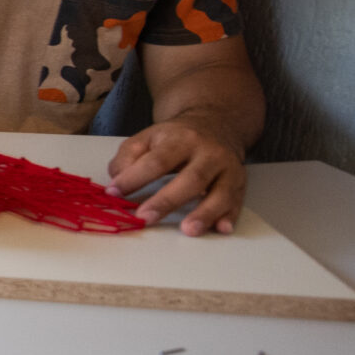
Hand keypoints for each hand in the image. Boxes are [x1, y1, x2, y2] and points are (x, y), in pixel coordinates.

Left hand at [109, 120, 247, 234]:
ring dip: (205, 213)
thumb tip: (116, 183)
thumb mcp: (148, 137)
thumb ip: (128, 157)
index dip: (135, 178)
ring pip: (220, 192)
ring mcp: (227, 169)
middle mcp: (208, 153)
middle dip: (167, 200)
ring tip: (188, 230)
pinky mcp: (239, 184)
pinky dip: (230, 216)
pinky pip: (237, 202)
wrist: (216, 124)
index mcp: (181, 139)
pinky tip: (222, 229)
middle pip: (191, 178)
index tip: (114, 194)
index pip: (157, 161)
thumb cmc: (176, 138)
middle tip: (145, 218)